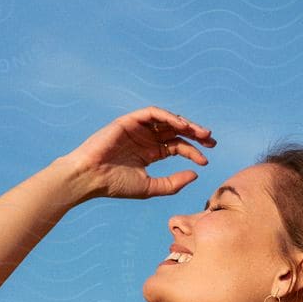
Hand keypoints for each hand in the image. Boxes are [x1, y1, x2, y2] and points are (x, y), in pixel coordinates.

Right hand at [57, 106, 216, 200]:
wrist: (91, 178)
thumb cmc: (116, 184)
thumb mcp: (151, 187)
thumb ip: (173, 183)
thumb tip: (196, 174)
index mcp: (150, 153)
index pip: (177, 147)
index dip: (193, 152)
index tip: (205, 161)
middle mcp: (146, 138)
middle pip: (176, 131)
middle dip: (195, 134)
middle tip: (211, 140)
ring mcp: (138, 129)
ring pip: (167, 120)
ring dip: (185, 124)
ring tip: (201, 133)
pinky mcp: (129, 121)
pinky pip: (152, 113)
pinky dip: (168, 116)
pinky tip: (182, 126)